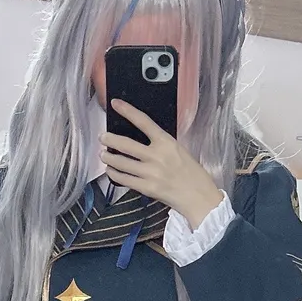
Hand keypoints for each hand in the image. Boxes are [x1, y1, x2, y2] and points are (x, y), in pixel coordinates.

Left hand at [101, 102, 223, 228]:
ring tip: (103, 155)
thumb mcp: (179, 151)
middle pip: (125, 144)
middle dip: (109, 139)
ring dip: (108, 157)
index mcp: (167, 142)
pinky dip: (114, 174)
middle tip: (103, 137)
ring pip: (121, 162)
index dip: (127, 111)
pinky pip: (123, 179)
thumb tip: (141, 139)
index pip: (143, 121)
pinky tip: (111, 171)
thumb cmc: (192, 174)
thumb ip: (161, 144)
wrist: (199, 197)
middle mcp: (157, 156)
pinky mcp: (146, 188)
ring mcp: (150, 173)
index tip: (115, 104)